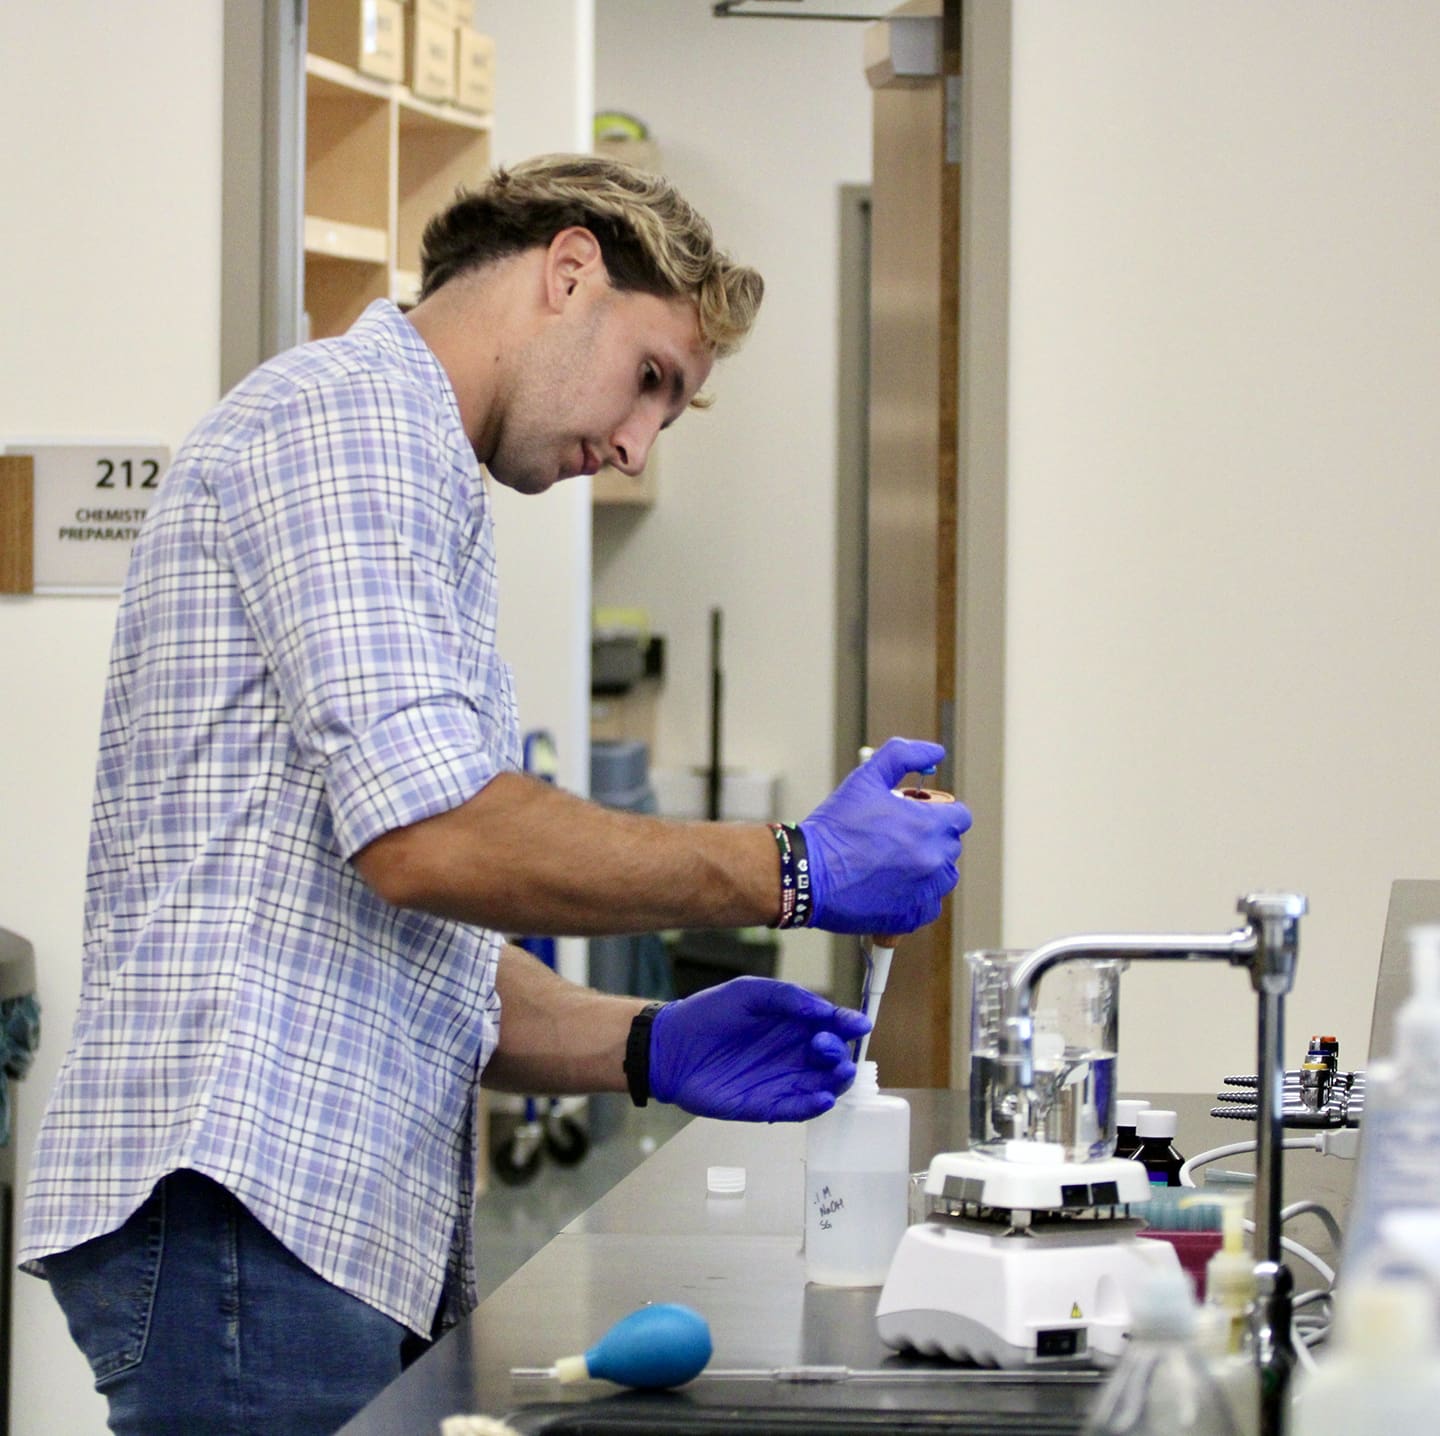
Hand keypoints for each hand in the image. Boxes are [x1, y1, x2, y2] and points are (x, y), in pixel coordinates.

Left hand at [649, 976, 870, 1122]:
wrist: (671, 1046)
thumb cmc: (709, 1013)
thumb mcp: (749, 992)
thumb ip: (788, 997)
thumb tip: (825, 1010)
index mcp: (794, 1022)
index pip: (833, 1025)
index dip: (849, 1024)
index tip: (858, 1024)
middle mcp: (794, 1052)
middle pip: (835, 1058)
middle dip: (838, 1052)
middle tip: (822, 1045)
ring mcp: (783, 1080)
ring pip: (824, 1085)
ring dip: (835, 1081)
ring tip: (833, 1073)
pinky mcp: (768, 1105)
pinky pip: (799, 1109)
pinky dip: (814, 1107)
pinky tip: (821, 1098)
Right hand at [800, 737, 971, 935]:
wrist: (806, 873)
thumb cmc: (833, 828)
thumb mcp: (866, 778)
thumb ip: (904, 755)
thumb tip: (935, 753)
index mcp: (927, 825)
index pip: (960, 816)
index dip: (940, 811)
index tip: (920, 814)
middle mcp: (931, 860)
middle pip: (951, 845)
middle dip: (930, 837)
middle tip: (897, 836)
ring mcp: (922, 891)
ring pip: (944, 876)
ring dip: (928, 867)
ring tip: (895, 861)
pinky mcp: (909, 916)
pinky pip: (929, 905)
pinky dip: (917, 896)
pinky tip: (892, 885)